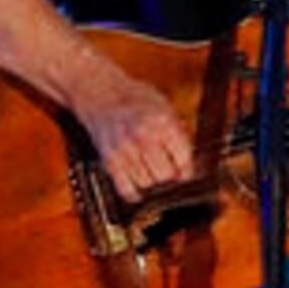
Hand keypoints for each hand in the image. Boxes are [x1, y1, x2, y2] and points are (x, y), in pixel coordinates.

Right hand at [73, 67, 197, 201]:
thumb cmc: (135, 100)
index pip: (183, 158)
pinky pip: (125, 188)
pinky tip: (138, 190)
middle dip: (170, 176)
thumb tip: (189, 164)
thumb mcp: (165, 107)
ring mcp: (124, 148)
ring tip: (151, 172)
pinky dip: (134, 193)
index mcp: (162, 122)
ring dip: (152, 182)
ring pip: (147, 183)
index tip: (186, 171)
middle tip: (168, 172)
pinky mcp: (108, 158)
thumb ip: (178, 133)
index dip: (187, 168)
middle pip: (165, 175)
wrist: (99, 94)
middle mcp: (143, 136)